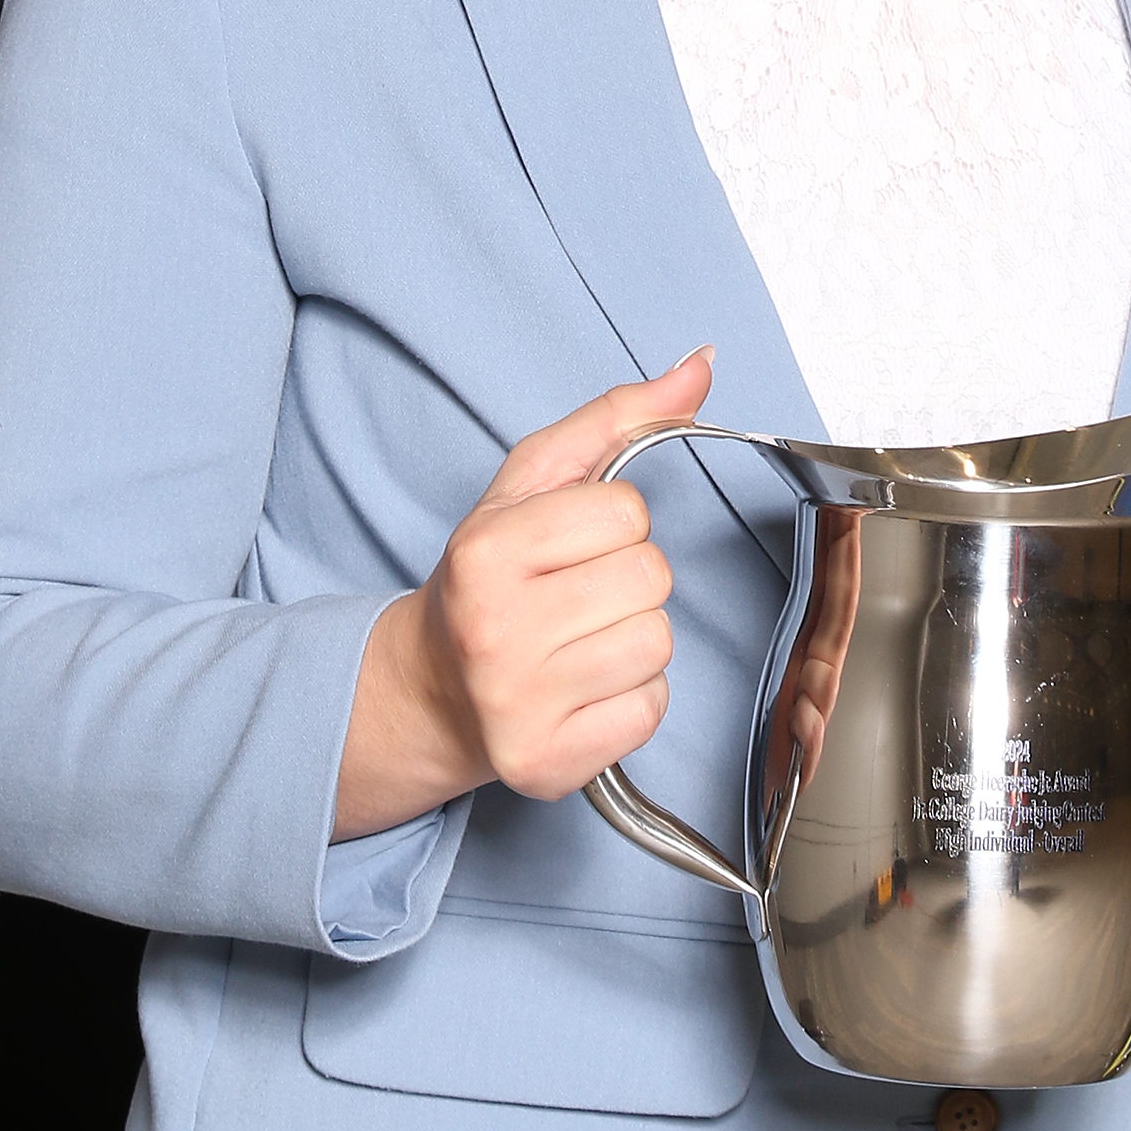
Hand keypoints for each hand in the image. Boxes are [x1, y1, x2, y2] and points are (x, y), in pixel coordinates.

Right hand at [333, 350, 711, 840]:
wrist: (430, 691)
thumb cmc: (490, 579)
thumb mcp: (530, 485)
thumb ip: (616, 418)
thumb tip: (700, 364)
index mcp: (486, 551)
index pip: (626, 513)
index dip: (611, 525)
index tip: (568, 547)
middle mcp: (494, 630)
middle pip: (650, 579)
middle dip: (626, 582)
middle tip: (573, 598)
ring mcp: (517, 705)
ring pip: (657, 644)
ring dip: (632, 641)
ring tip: (577, 644)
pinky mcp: (545, 766)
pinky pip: (649, 711)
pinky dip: (630, 701)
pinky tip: (581, 690)